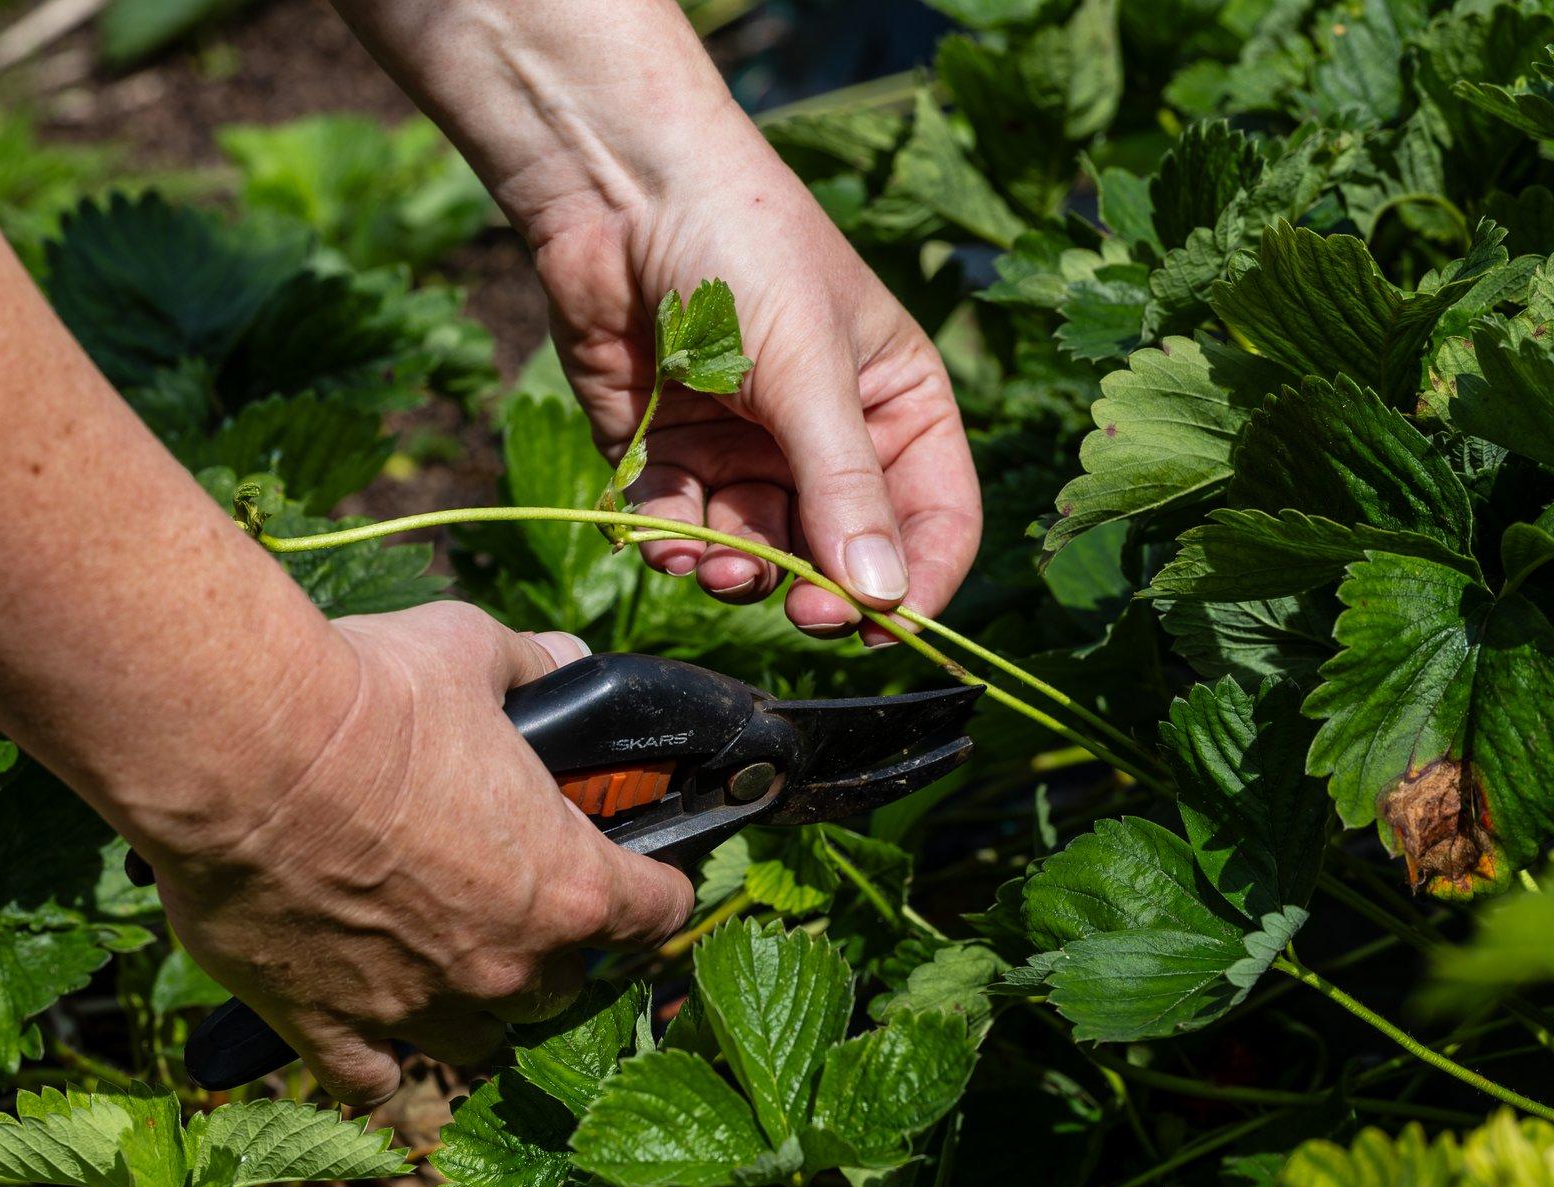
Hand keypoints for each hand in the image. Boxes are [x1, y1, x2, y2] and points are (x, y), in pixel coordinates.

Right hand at [145, 603, 693, 1104]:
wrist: (242, 752)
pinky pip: (372, 1083)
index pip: (658, 912)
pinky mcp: (328, 1027)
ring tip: (445, 967)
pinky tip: (367, 1030)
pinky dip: (376, 1061)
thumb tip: (564, 657)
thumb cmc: (370, 699)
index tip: (644, 880)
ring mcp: (419, 1006)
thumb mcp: (472, 653)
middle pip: (565, 988)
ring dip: (473, 1010)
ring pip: (478, 1045)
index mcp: (566, 882)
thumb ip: (532, 665)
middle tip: (520, 904)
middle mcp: (506, 962)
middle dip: (553, 951)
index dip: (656, 892)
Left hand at [528, 126, 982, 641]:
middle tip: (796, 610)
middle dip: (815, 587)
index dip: (918, 582)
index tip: (884, 627)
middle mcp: (828, 442)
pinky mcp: (673, 456)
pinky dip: (676, 543)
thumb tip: (884, 599)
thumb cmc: (743, 252)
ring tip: (713, 563)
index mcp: (896, 408)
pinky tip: (664, 539)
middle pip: (840, 554)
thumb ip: (842, 487)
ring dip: (737, 571)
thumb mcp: (809, 369)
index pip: (935, 520)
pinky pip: (685, 528)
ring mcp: (749, 451)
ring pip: (757, 553)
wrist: (618, 191)